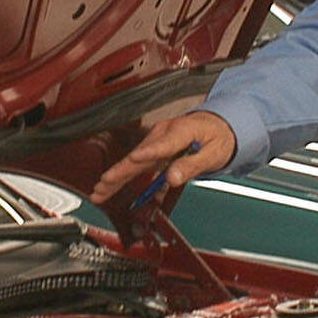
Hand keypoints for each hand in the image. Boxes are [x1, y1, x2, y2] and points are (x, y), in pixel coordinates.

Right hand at [89, 110, 237, 206]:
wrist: (218, 125)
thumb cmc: (218, 137)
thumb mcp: (213, 153)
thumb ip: (192, 166)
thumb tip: (172, 179)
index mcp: (181, 131)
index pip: (162, 144)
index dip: (148, 153)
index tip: (134, 159)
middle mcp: (163, 134)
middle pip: (139, 155)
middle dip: (120, 172)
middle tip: (103, 185)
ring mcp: (156, 141)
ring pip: (133, 161)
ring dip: (115, 177)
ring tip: (99, 191)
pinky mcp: (154, 149)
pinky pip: (138, 165)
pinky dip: (123, 176)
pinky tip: (111, 189)